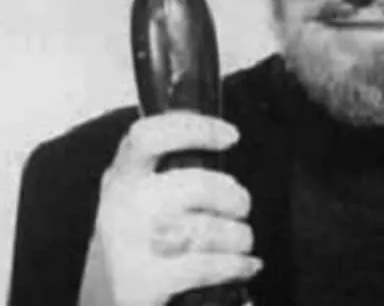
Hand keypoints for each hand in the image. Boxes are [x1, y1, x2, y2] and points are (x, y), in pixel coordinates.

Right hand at [92, 112, 260, 305]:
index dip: (196, 129)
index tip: (230, 135)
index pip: (150, 136)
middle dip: (234, 196)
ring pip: (208, 229)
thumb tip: (220, 133)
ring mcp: (134, 244)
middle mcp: (126, 205)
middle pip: (197, 186)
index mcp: (123, 175)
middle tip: (240, 204)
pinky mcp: (146, 281)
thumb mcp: (136, 188)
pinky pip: (208, 266)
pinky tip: (247, 263)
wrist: (101, 296)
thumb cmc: (135, 231)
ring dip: (238, 235)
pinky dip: (237, 264)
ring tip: (240, 238)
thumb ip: (167, 160)